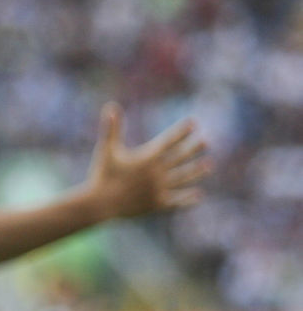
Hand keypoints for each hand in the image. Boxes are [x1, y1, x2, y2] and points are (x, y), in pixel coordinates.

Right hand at [85, 102, 210, 219]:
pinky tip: (198, 195)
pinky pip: (178, 201)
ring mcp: (159, 189)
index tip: (193, 123)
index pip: (168, 141)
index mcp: (146, 158)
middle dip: (193, 148)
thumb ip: (111, 128)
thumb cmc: (102, 174)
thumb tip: (111, 106)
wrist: (101, 203)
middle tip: (206, 141)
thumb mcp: (107, 149)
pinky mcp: (158, 204)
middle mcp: (157, 173)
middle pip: (180, 158)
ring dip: (196, 171)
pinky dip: (188, 198)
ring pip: (183, 178)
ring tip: (208, 165)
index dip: (181, 131)